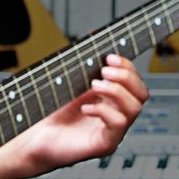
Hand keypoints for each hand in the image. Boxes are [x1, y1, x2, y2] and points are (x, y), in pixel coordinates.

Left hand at [18, 54, 148, 171]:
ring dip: (116, 91)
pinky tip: (86, 107)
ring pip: (134, 108)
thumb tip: (91, 34)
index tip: (110, 57)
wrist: (35, 136)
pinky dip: (103, 110)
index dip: (127, 66)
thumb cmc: (52, 111)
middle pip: (142, 94)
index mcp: (113, 99)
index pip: (135, 81)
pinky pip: (117, 125)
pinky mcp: (104, 144)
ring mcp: (113, 131)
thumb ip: (85, 63)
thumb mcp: (71, 81)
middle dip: (126, 77)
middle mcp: (117, 114)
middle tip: (104, 71)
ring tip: (94, 86)